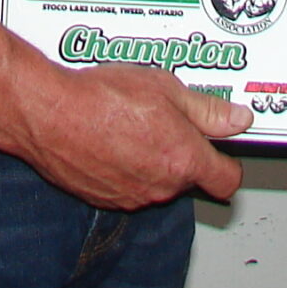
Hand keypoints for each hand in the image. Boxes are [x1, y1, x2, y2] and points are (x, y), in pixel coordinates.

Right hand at [2, 63, 249, 209]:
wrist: (50, 113)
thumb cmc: (102, 97)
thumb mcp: (164, 87)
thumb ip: (206, 109)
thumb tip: (237, 120)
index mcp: (183, 159)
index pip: (227, 180)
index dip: (228, 164)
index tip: (222, 149)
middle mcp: (161, 186)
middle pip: (188, 177)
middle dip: (181, 152)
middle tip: (164, 119)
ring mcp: (131, 197)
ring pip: (156, 182)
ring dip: (151, 160)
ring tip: (130, 123)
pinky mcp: (104, 199)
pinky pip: (127, 187)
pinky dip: (124, 168)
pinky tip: (109, 138)